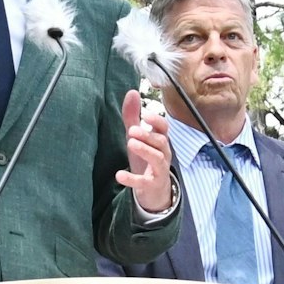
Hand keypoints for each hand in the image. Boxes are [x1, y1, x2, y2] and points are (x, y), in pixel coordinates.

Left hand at [116, 88, 173, 212]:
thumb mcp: (138, 138)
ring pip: (157, 159)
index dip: (157, 121)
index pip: (164, 128)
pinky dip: (132, 179)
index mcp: (160, 141)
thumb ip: (133, 117)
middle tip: (132, 130)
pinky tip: (119, 175)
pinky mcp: (152, 185)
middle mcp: (163, 154)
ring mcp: (159, 170)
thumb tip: (132, 92)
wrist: (154, 191)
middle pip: (161, 142)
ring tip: (130, 143)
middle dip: (147, 135)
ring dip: (145, 151)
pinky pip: (144, 182)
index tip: (145, 114)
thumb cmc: (146, 160)